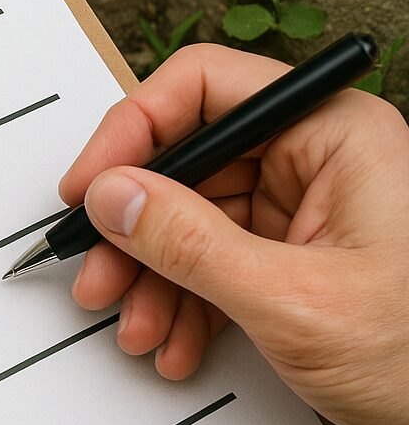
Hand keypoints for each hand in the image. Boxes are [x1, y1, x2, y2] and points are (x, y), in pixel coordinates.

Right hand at [62, 43, 408, 424]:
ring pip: (192, 215)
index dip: (133, 131)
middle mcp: (319, 155)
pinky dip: (184, 298)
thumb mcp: (293, 300)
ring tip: (138, 324)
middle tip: (98, 273)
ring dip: (153, 274)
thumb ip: (190, 243)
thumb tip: (111, 197)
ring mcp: (308, 204)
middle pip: (189, 159)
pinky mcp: (297, 251)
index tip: (90, 186)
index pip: (204, 87)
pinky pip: (215, 256)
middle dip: (135, 227)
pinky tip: (176, 338)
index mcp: (334, 131)